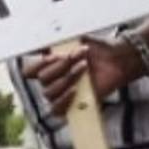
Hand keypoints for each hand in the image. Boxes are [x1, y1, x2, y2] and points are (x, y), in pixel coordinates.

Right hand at [20, 37, 134, 115]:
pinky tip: (75, 90)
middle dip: (61, 66)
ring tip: (84, 68)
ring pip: (50, 92)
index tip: (54, 56)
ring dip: (67, 79)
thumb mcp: (78, 39)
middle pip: (43, 80)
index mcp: (49, 65)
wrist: (118, 59)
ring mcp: (62, 93)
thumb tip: (44, 42)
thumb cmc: (99, 49)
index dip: (38, 65)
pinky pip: (57, 109)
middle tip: (79, 57)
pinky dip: (64, 100)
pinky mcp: (72, 105)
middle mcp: (53, 80)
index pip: (29, 71)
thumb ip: (60, 40)